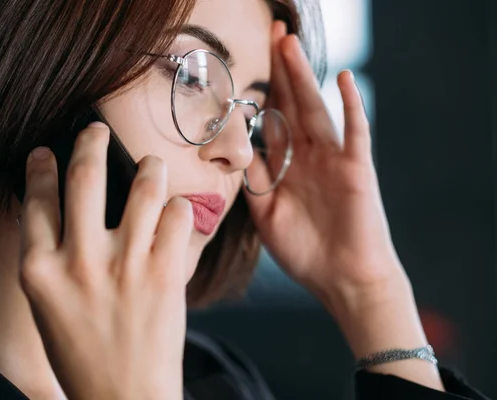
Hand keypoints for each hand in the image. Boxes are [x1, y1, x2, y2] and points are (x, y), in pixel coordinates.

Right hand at [18, 123, 192, 399]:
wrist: (125, 396)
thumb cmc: (83, 353)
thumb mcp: (48, 305)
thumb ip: (51, 256)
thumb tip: (65, 205)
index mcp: (39, 270)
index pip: (36, 197)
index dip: (41, 166)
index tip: (47, 150)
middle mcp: (80, 261)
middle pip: (85, 175)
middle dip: (90, 140)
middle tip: (95, 129)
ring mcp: (126, 264)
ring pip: (145, 184)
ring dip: (150, 166)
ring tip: (152, 165)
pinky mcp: (167, 273)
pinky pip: (178, 215)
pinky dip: (178, 207)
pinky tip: (174, 214)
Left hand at [245, 22, 404, 303]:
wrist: (342, 279)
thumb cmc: (305, 252)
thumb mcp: (267, 215)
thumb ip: (254, 183)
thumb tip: (235, 154)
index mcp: (288, 166)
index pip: (272, 120)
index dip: (259, 91)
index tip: (245, 62)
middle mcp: (310, 156)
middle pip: (292, 104)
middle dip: (280, 70)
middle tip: (271, 33)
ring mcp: (334, 159)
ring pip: (316, 109)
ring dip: (303, 76)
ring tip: (289, 44)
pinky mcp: (357, 168)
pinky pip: (355, 131)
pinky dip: (351, 106)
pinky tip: (343, 79)